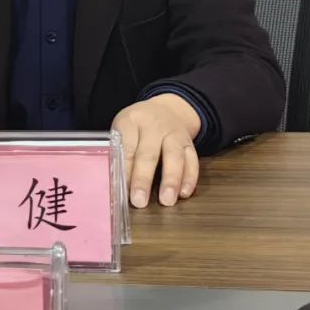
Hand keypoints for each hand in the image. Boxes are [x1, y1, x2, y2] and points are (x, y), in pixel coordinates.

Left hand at [112, 94, 200, 208]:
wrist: (167, 108)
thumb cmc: (138, 126)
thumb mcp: (123, 129)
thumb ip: (119, 152)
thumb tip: (116, 184)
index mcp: (131, 121)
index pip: (126, 147)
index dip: (124, 170)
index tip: (121, 191)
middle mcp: (154, 126)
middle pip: (148, 153)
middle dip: (143, 179)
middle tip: (139, 201)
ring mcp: (174, 133)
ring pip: (174, 156)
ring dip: (171, 180)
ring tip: (167, 200)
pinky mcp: (189, 142)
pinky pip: (192, 160)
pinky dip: (190, 178)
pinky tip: (184, 193)